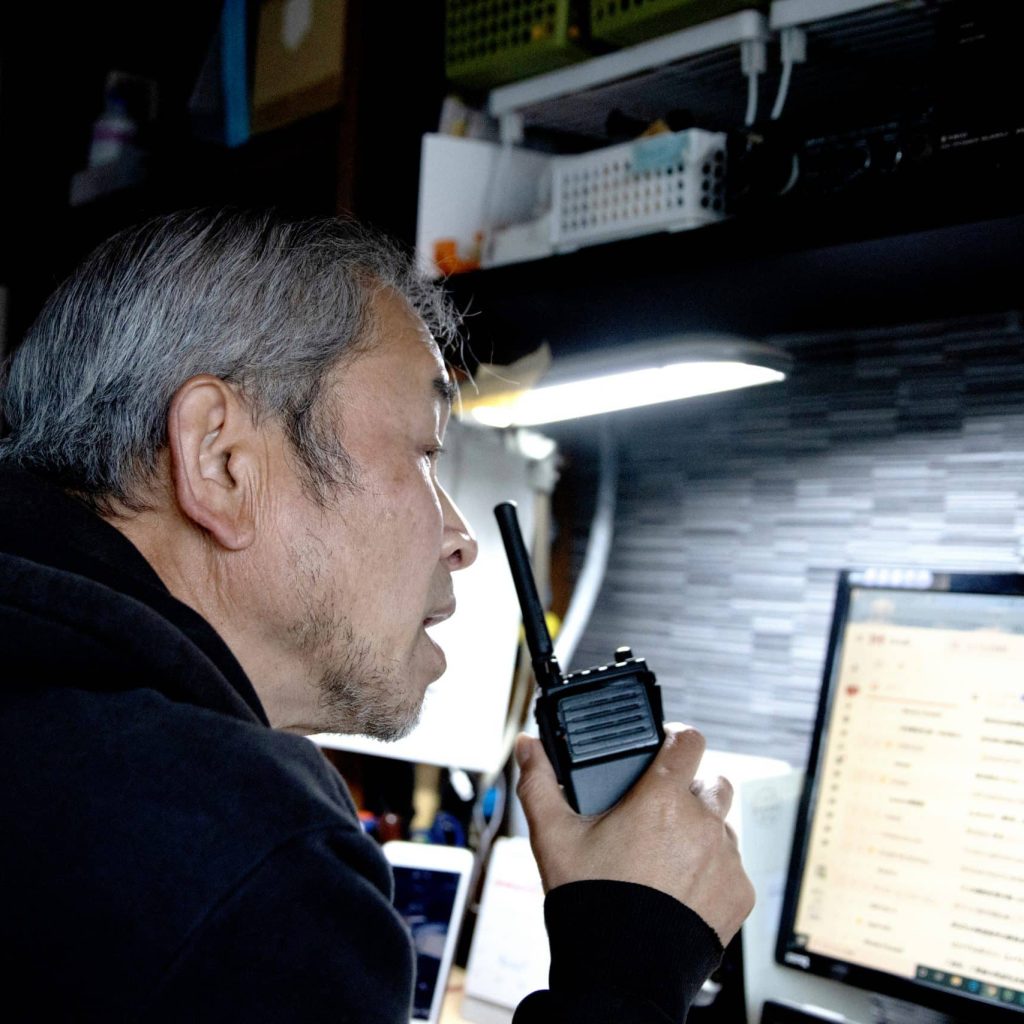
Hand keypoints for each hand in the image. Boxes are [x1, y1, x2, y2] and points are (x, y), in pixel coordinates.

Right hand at [514, 723, 754, 945]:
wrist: (620, 974)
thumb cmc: (590, 902)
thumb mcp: (553, 837)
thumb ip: (539, 784)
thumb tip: (526, 745)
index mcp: (662, 799)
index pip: (689, 740)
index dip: (676, 737)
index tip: (665, 746)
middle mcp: (702, 822)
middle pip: (711, 782)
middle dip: (689, 790)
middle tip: (658, 813)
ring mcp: (726, 859)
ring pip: (723, 826)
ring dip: (702, 831)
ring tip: (666, 857)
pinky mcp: (739, 893)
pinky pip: (733, 868)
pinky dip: (713, 872)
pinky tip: (681, 889)